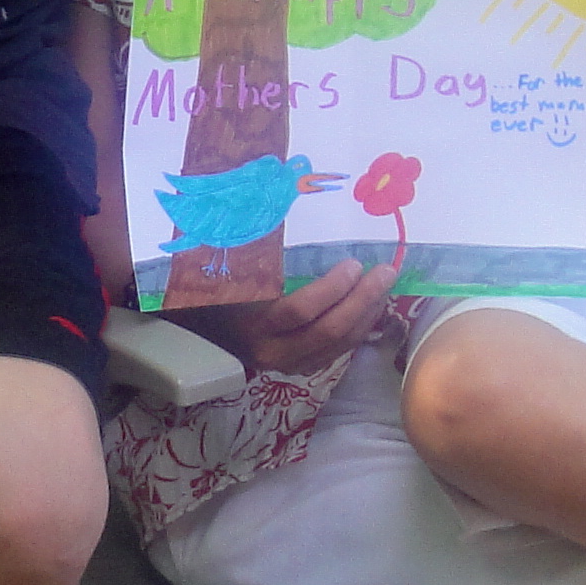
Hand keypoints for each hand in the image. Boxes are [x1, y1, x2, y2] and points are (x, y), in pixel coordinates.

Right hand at [196, 257, 401, 375]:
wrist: (200, 332)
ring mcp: (286, 365)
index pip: (299, 311)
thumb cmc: (216, 292)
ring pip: (337, 346)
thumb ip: (264, 257)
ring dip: (367, 316)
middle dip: (362, 301)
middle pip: (327, 331)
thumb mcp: (235, 273)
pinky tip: (370, 310)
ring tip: (384, 287)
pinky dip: (358, 331)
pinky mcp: (297, 368)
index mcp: (252, 324)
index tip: (353, 263)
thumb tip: (299, 216)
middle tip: (385, 272)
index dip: (331, 288)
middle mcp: (271, 351)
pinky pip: (336, 353)